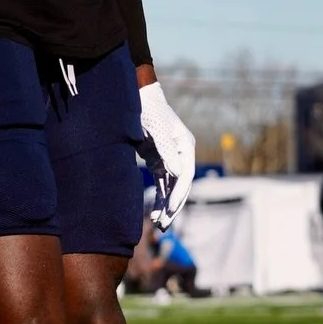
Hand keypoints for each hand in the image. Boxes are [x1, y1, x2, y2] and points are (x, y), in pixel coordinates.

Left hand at [138, 80, 194, 229]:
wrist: (137, 98)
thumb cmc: (148, 111)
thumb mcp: (156, 130)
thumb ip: (167, 151)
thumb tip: (178, 173)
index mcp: (186, 146)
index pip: (185, 176)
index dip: (178, 194)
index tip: (169, 209)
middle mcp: (182, 155)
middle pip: (181, 186)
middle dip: (173, 206)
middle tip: (165, 225)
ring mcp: (171, 159)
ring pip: (171, 188)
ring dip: (166, 206)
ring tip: (160, 225)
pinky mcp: (159, 162)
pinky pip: (162, 185)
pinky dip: (159, 199)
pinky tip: (154, 214)